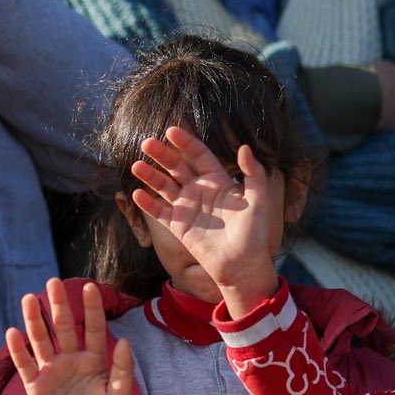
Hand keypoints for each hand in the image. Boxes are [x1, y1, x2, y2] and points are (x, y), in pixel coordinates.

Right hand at [6, 279, 132, 394]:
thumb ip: (123, 369)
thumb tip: (125, 341)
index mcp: (94, 360)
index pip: (92, 329)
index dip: (91, 309)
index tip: (89, 288)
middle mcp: (71, 360)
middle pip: (63, 328)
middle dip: (59, 305)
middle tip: (53, 282)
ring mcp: (52, 370)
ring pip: (42, 340)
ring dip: (35, 320)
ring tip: (30, 298)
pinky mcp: (36, 384)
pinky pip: (25, 364)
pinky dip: (18, 350)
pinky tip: (13, 332)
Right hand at [129, 130, 281, 314]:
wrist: (243, 264)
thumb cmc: (254, 232)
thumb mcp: (258, 200)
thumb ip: (253, 173)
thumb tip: (244, 147)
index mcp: (217, 181)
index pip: (198, 155)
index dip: (185, 143)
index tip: (171, 131)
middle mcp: (199, 191)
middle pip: (176, 167)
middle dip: (162, 154)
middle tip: (147, 143)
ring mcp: (186, 207)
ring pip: (164, 186)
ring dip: (150, 175)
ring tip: (136, 165)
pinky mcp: (178, 226)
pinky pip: (159, 211)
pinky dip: (148, 203)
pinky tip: (137, 193)